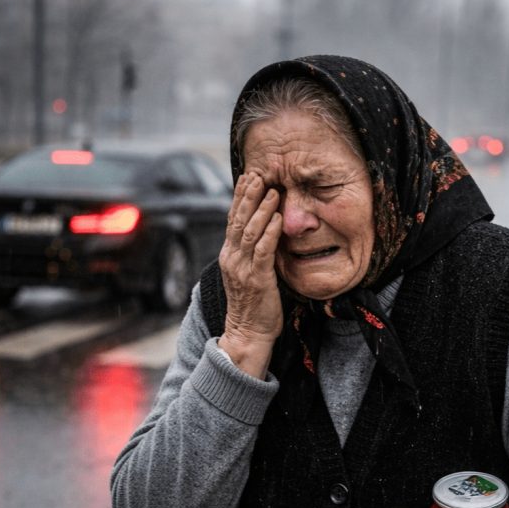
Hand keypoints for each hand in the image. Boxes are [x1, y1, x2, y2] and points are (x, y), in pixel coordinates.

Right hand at [218, 172, 282, 377]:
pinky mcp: (257, 279)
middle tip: (259, 174)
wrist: (248, 333)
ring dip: (262, 209)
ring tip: (273, 191)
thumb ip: (253, 253)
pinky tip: (279, 218)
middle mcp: (232, 258)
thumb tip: (265, 231)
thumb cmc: (254, 305)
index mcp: (229, 255)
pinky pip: (262, 251)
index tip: (249, 177)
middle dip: (248, 195)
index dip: (240, 197)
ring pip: (249, 231)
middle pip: (238, 220)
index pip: (232, 219)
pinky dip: (271, 232)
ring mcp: (242, 269)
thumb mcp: (249, 273)